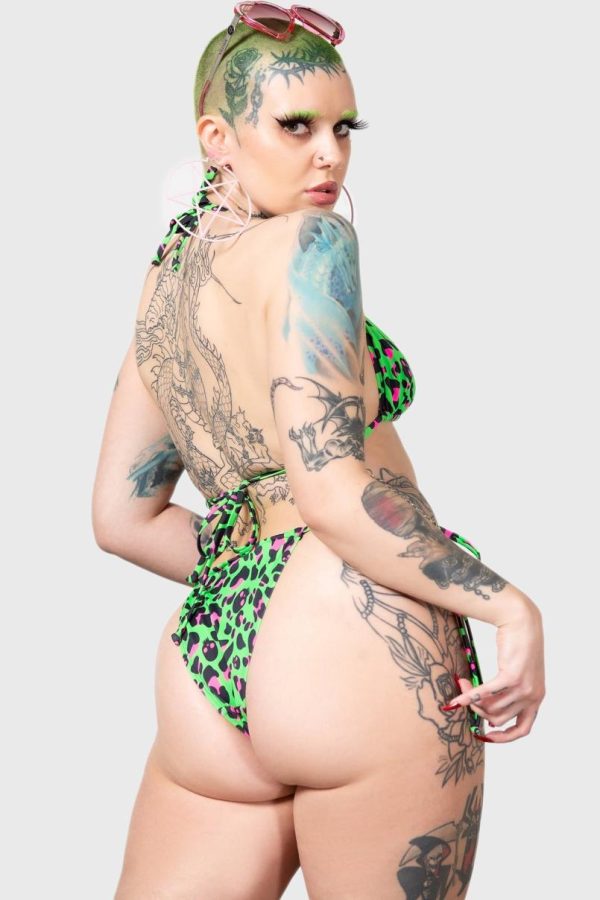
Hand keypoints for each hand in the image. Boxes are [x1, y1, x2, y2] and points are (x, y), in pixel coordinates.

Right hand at [453, 600, 544, 742]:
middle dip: (479, 711)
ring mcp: (523, 688)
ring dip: (472, 699)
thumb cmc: (518, 644)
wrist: (522, 622)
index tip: (487, 735)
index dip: (504, 737)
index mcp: (537, 698)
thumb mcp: (519, 673)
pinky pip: (486, 694)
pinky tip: (457, 697)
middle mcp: (533, 696)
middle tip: (466, 697)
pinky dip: (469, 696)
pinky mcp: (512, 677)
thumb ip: (510, 693)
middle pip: (499, 718)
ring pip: (491, 707)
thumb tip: (487, 712)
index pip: (523, 729)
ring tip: (461, 683)